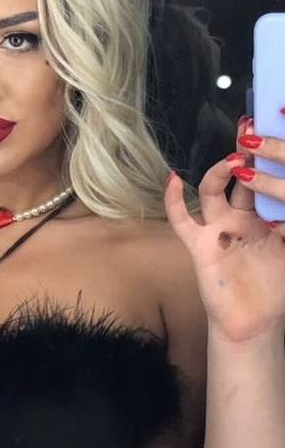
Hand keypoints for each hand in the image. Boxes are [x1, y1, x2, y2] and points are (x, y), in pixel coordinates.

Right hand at [164, 117, 284, 343]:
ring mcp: (217, 227)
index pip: (265, 180)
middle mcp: (239, 217)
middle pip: (240, 177)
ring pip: (212, 191)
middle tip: (250, 126)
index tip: (274, 131)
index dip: (269, 158)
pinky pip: (182, 219)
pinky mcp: (198, 243)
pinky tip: (173, 180)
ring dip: (221, 172)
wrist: (255, 321)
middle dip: (245, 151)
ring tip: (235, 158)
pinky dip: (173, 199)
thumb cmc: (275, 287)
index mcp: (264, 216)